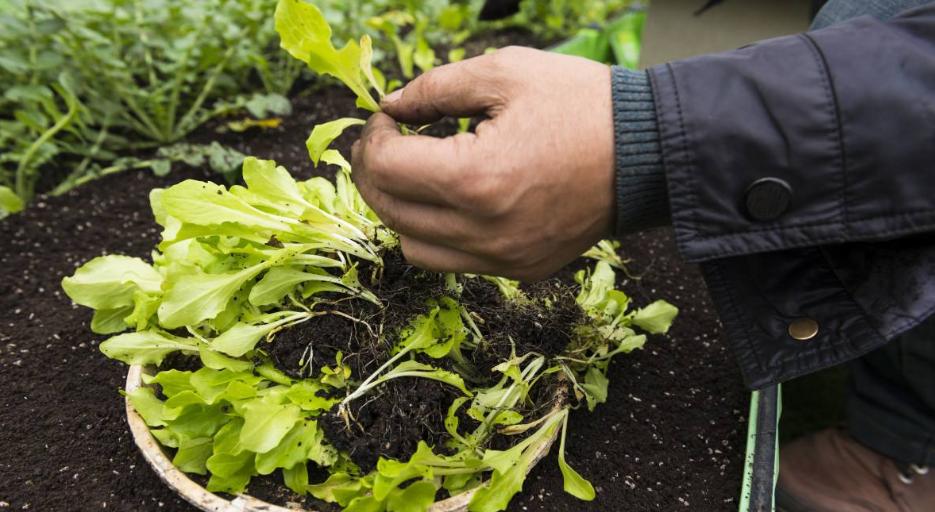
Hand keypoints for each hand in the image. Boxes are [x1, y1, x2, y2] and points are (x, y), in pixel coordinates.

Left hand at [352, 46, 614, 281]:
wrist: (649, 154)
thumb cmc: (583, 106)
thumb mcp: (506, 73)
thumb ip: (435, 88)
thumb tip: (390, 107)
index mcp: (477, 179)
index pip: (387, 169)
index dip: (374, 137)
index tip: (388, 118)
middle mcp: (484, 231)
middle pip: (390, 210)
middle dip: (376, 172)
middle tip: (390, 141)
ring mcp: (503, 258)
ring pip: (413, 246)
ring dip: (401, 208)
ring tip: (419, 173)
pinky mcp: (520, 270)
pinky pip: (452, 262)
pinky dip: (437, 233)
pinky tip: (453, 199)